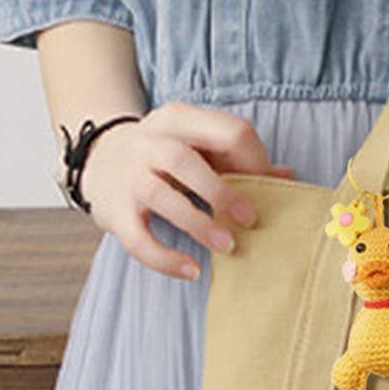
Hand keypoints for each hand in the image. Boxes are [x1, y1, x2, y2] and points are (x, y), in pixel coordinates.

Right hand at [78, 102, 294, 278]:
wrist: (101, 160)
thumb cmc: (167, 157)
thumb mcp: (200, 146)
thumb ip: (240, 160)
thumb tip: (288, 177)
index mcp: (180, 119)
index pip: (227, 131)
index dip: (255, 163)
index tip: (267, 192)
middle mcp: (149, 142)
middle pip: (183, 159)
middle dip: (221, 191)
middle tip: (250, 220)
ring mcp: (128, 176)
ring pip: (159, 194)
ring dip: (197, 223)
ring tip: (226, 246)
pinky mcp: (114, 211)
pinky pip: (137, 238)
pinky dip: (164, 258)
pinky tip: (192, 269)